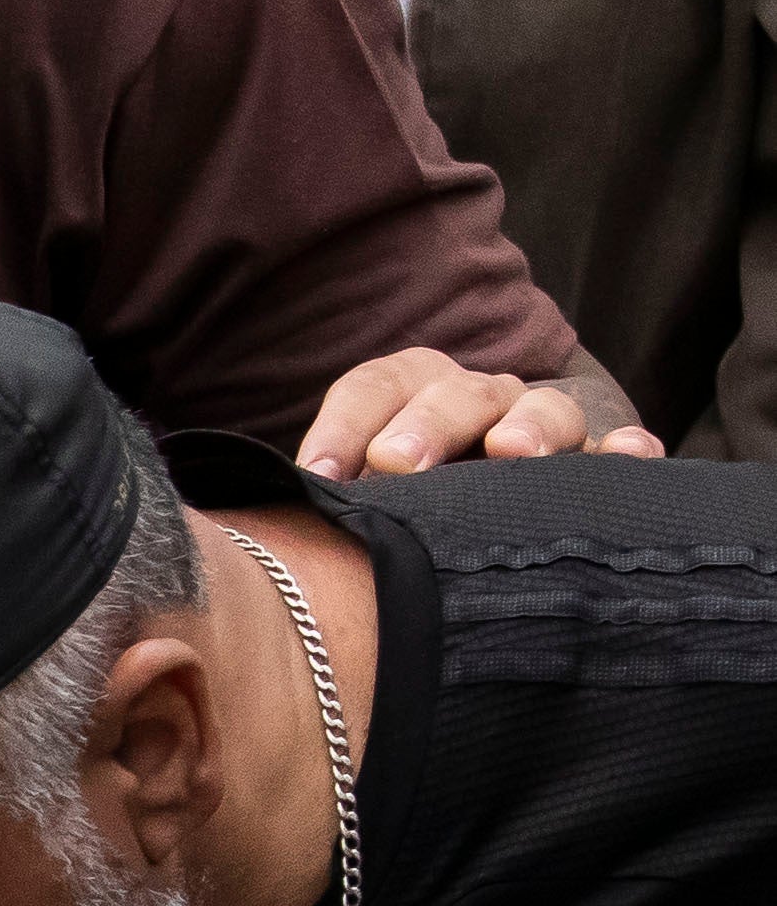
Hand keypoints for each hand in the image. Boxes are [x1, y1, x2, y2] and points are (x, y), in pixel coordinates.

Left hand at [297, 348, 664, 477]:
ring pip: (542, 408)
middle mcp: (477, 398)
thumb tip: (274, 517)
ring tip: (510, 453)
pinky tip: (631, 457)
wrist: (476, 507)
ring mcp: (542, 424)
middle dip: (425, 424)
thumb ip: (325, 493)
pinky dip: (626, 448)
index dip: (341, 428)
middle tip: (396, 462)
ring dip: (526, 427)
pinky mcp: (599, 459)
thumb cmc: (397, 505)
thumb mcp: (356, 490)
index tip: (316, 477)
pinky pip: (619, 447)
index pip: (373, 388)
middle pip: (455, 393)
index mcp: (411, 392)